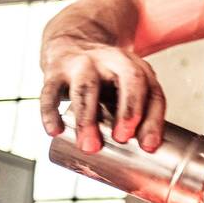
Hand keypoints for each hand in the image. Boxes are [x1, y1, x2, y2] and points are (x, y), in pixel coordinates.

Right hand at [39, 39, 166, 153]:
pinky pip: (50, 92)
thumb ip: (138, 117)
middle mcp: (113, 61)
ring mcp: (83, 64)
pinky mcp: (55, 71)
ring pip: (86, 88)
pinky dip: (51, 113)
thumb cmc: (108, 78)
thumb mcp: (129, 90)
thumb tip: (143, 160)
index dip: (153, 120)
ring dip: (88, 119)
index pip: (152, 92)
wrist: (74, 42)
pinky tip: (55, 131)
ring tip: (89, 146)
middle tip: (122, 139)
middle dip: (128, 111)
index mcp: (137, 68)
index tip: (148, 146)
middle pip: (128, 80)